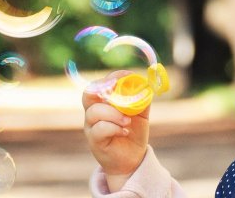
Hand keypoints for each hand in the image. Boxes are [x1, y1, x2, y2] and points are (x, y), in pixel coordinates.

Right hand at [83, 70, 150, 185]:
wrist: (132, 158)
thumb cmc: (133, 132)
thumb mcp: (141, 114)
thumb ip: (142, 99)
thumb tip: (146, 84)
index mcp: (103, 102)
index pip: (100, 84)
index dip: (111, 77)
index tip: (126, 76)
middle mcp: (93, 112)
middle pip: (88, 94)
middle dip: (103, 89)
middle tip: (118, 90)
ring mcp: (91, 127)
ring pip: (94, 112)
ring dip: (114, 113)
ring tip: (127, 121)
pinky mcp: (94, 141)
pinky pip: (99, 129)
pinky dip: (114, 128)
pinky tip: (124, 132)